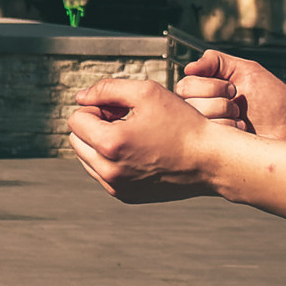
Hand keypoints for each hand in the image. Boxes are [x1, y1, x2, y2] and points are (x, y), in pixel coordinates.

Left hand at [68, 76, 219, 202]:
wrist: (210, 160)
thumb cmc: (184, 125)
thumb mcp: (147, 92)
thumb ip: (107, 89)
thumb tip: (82, 97)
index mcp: (110, 145)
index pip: (75, 120)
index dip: (95, 107)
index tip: (117, 108)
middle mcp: (109, 171)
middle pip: (77, 141)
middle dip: (94, 125)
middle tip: (123, 118)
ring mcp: (116, 187)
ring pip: (88, 158)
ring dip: (102, 143)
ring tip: (132, 134)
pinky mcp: (126, 196)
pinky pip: (104, 174)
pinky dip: (113, 160)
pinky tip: (138, 150)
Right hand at [176, 47, 285, 141]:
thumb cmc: (274, 101)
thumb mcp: (248, 70)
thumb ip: (217, 61)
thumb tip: (189, 67)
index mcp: (206, 91)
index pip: (185, 84)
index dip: (211, 86)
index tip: (234, 89)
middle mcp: (202, 110)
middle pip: (186, 102)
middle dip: (219, 102)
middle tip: (238, 105)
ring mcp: (207, 131)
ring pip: (196, 120)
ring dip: (224, 117)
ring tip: (241, 120)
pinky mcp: (214, 149)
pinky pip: (206, 138)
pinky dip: (229, 131)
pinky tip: (242, 132)